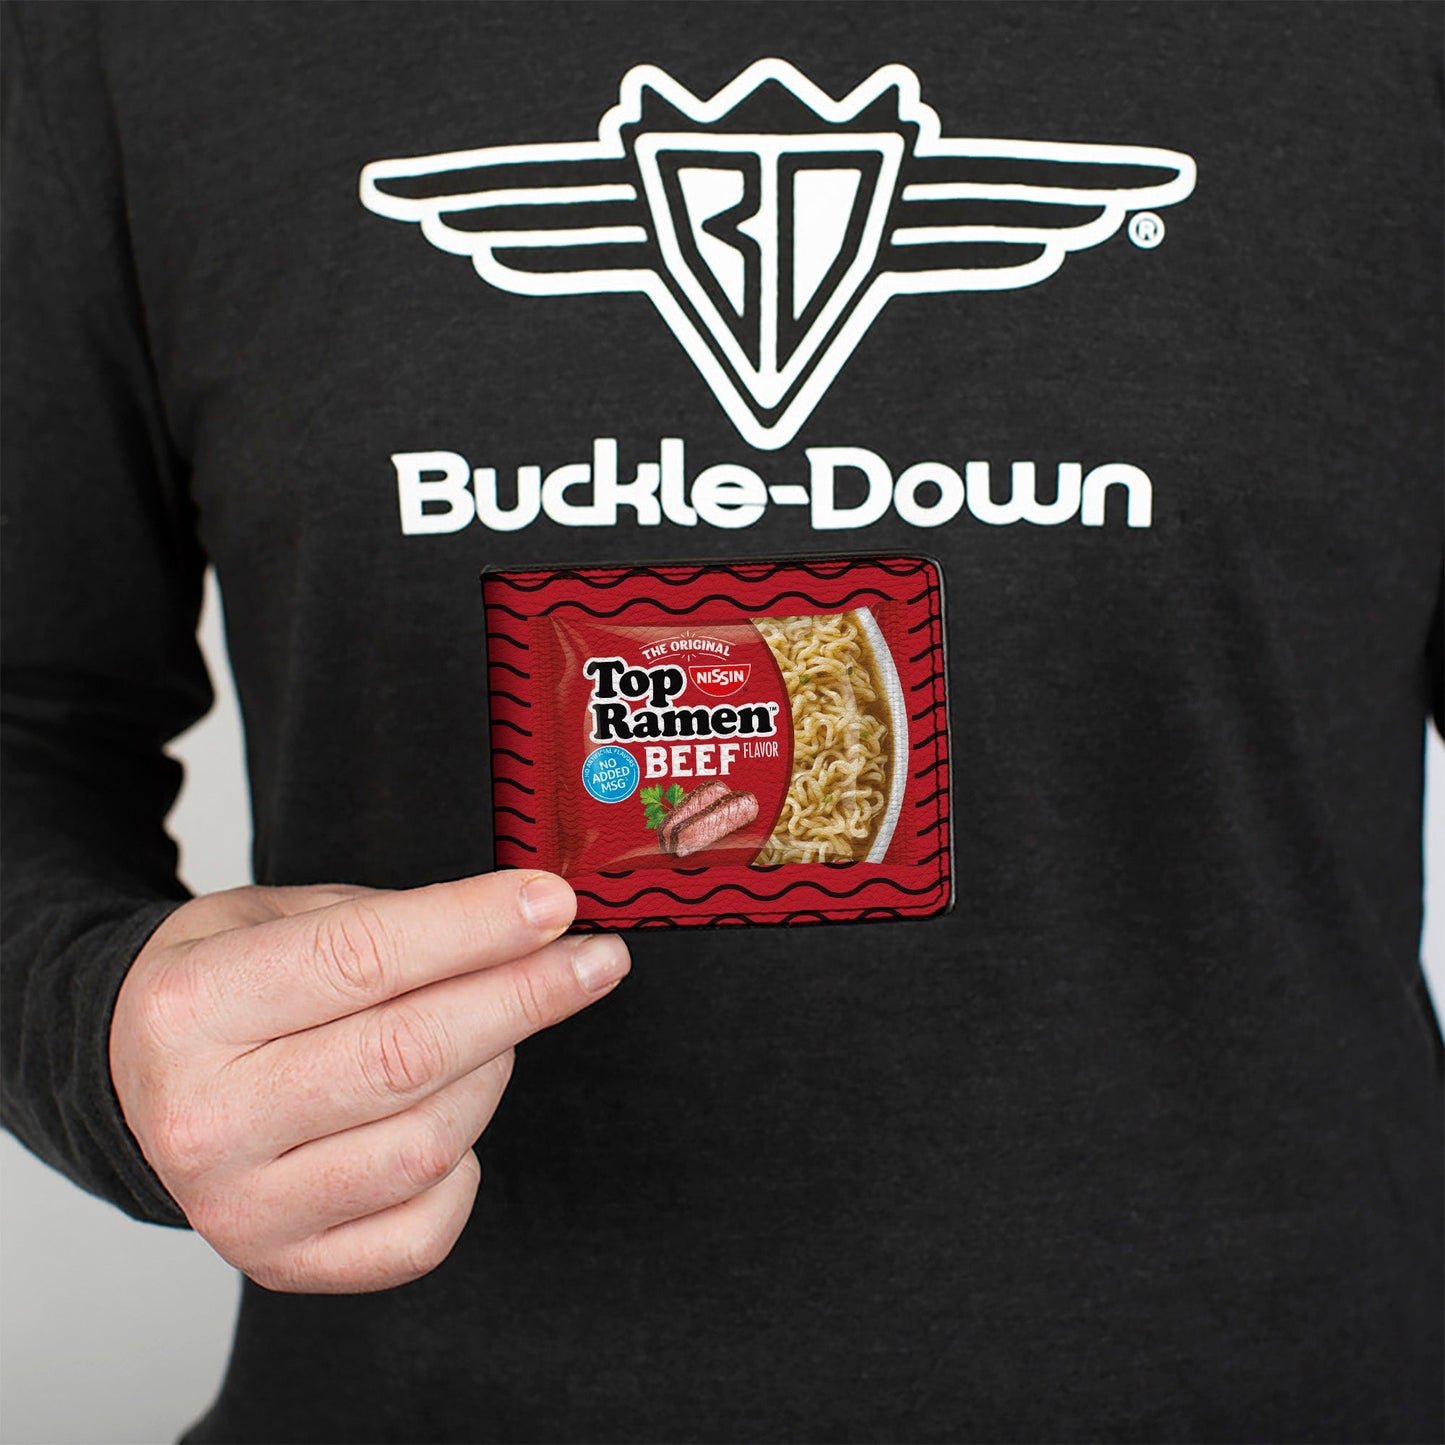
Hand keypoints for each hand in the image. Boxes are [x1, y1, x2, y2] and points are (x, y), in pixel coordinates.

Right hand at [109, 872, 626, 1292]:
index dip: (475, 927)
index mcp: (194, 1008)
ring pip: (430, 1143)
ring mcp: (241, 1208)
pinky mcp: (285, 1264)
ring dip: (494, 1072)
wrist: (133, 1082)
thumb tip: (526, 922)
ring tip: (499, 1026)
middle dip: (524, 997)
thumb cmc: (223, 987)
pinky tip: (453, 1114)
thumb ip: (391, 919)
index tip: (555, 902)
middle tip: (593, 959)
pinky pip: (424, 1230)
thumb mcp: (278, 915)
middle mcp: (206, 1120)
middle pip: (408, 1056)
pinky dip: (466, 1167)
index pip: (363, 960)